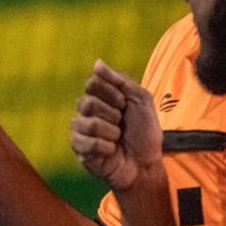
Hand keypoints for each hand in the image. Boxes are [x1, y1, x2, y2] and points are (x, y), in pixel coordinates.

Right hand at [70, 60, 162, 192]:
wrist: (146, 163)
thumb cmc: (144, 132)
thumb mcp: (141, 100)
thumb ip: (120, 80)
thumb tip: (97, 62)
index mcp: (99, 97)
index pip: (92, 83)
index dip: (111, 93)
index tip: (124, 104)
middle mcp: (86, 112)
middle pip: (87, 102)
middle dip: (112, 115)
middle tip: (121, 124)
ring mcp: (80, 131)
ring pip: (88, 124)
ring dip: (112, 133)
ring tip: (117, 139)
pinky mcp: (79, 150)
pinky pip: (88, 143)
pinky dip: (106, 147)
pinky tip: (111, 151)